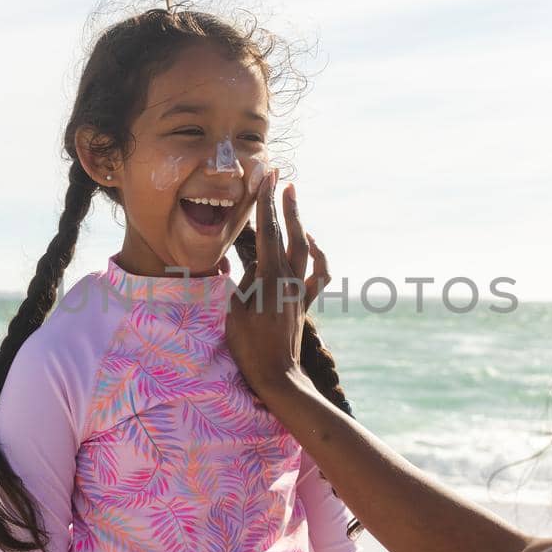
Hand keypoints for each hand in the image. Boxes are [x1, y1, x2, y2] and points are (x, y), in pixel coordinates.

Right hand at [226, 170, 330, 396]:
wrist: (276, 375)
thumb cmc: (249, 346)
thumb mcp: (234, 311)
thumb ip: (241, 282)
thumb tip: (243, 263)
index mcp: (270, 276)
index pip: (267, 231)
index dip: (265, 202)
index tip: (265, 177)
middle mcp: (289, 278)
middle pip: (288, 232)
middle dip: (283, 203)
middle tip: (281, 177)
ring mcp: (299, 289)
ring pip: (304, 248)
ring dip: (297, 222)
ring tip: (293, 198)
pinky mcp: (303, 301)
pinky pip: (317, 274)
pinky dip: (317, 256)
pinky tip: (309, 243)